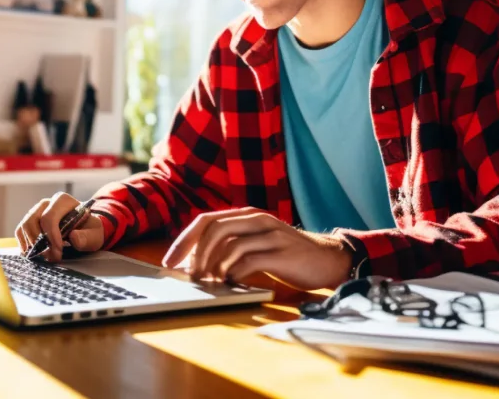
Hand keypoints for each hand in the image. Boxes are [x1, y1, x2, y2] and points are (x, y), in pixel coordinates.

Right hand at [15, 192, 105, 261]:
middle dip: (41, 243)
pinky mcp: (29, 222)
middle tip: (53, 257)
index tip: (59, 251)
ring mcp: (35, 211)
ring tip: (46, 257)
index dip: (51, 236)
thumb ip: (87, 236)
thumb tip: (73, 237)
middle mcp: (46, 203)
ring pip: (24, 227)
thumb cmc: (89, 230)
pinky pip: (20, 232)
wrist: (84, 230)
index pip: (49, 217)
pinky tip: (35, 254)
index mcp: (63, 201)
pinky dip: (25, 245)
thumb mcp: (94, 234)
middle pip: (33, 222)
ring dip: (32, 245)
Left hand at [161, 208, 351, 290]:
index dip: (184, 240)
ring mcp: (271, 234)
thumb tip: (194, 264)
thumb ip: (231, 246)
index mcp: (247, 215)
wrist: (328, 259)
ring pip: (230, 244)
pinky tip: (232, 284)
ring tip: (210, 283)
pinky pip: (250, 261)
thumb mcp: (256, 243)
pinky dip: (235, 274)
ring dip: (214, 266)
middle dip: (195, 253)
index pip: (206, 220)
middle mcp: (257, 219)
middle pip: (214, 228)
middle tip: (189, 276)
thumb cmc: (287, 255)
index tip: (169, 262)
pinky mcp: (282, 252)